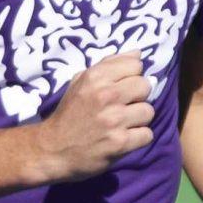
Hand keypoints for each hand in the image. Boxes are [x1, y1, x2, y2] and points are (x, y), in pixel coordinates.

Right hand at [34, 49, 155, 181]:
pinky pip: (147, 135)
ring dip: (138, 119)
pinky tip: (124, 138)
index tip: (122, 87)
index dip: (131, 76)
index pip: (135, 65)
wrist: (54, 148)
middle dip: (138, 96)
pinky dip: (138, 138)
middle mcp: (106, 95)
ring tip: (123, 123)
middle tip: (124, 106)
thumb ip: (109, 65)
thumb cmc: (70, 113)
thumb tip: (138, 54)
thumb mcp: (81, 81)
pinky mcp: (120, 142)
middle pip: (145, 86)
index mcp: (95, 77)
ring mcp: (114, 120)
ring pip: (148, 111)